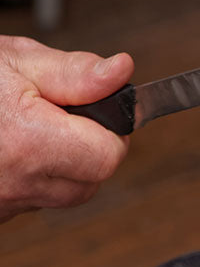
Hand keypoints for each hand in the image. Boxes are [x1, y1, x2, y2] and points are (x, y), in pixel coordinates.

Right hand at [0, 37, 133, 221]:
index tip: (94, 107)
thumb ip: (75, 72)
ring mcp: (2, 204)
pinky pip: (33, 199)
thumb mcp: (16, 62)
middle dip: (90, 145)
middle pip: (92, 179)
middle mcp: (15, 183)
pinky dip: (36, 176)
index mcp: (28, 144)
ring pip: (65, 193)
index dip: (110, 128)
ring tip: (34, 127)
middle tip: (61, 114)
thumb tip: (121, 73)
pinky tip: (14, 148)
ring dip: (64, 163)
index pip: (108, 155)